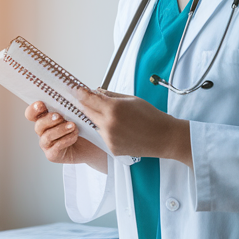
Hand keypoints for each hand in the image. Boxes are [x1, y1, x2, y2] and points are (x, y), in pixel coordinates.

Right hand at [24, 101, 106, 172]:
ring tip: (73, 126)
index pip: (32, 113)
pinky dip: (64, 141)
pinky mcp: (53, 154)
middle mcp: (44, 130)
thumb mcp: (80, 110)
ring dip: (59, 130)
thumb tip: (77, 89)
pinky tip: (74, 136)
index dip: (33, 109)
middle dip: (48, 120)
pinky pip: (54, 148)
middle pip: (38, 125)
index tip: (41, 104)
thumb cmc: (84, 126)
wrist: (94, 144)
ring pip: (46, 137)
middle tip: (59, 116)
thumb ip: (75, 101)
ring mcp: (47, 143)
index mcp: (46, 117)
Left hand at [73, 88, 192, 165]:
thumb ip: (110, 95)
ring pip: (94, 124)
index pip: (88, 99)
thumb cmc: (150, 116)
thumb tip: (96, 92)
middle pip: (87, 112)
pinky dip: (105, 130)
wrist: (163, 137)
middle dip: (85, 105)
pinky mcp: (111, 148)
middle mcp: (108, 124)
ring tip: (108, 115)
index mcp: (113, 109)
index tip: (75, 90)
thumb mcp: (131, 99)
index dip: (80, 93)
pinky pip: (102, 136)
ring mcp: (109, 138)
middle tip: (83, 99)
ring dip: (95, 118)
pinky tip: (117, 128)